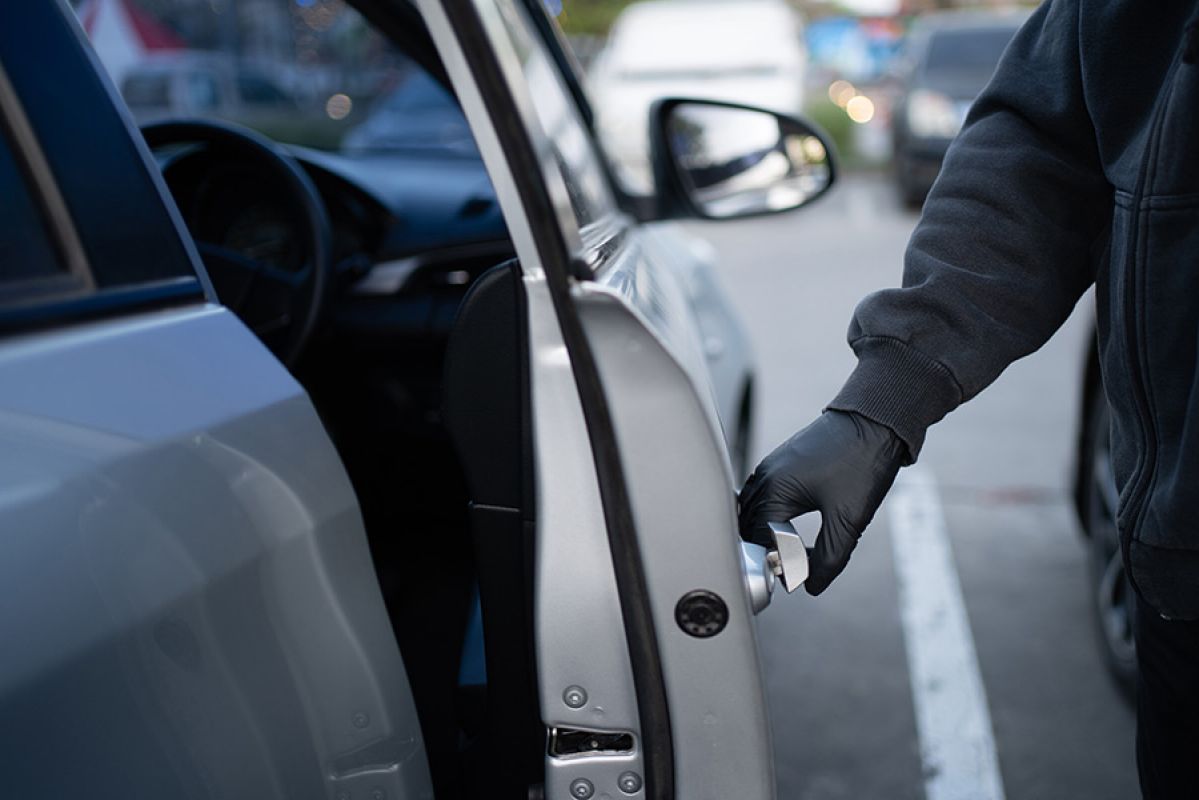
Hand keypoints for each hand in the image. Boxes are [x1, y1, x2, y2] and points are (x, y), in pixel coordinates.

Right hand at [738, 410, 906, 594]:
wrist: (876, 420)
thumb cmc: (862, 462)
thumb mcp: (849, 520)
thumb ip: (828, 558)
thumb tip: (809, 585)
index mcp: (775, 490)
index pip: (760, 540)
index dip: (779, 563)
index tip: (803, 575)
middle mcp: (766, 476)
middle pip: (751, 527)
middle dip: (769, 550)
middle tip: (796, 567)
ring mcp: (772, 467)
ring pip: (755, 511)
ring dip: (769, 534)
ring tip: (794, 552)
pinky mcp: (783, 463)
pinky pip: (765, 496)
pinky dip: (772, 517)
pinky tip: (790, 527)